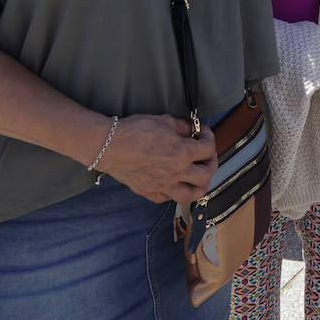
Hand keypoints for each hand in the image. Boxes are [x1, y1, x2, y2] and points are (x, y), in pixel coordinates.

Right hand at [96, 114, 218, 203]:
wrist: (108, 145)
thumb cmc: (134, 131)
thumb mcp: (164, 120)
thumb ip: (183, 126)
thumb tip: (193, 129)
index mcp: (182, 153)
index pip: (208, 148)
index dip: (209, 138)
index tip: (203, 134)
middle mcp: (176, 172)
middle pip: (206, 175)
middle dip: (211, 164)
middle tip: (207, 157)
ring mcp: (162, 185)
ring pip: (191, 195)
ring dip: (200, 187)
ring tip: (200, 180)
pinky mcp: (149, 192)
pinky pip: (167, 198)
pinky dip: (174, 192)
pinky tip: (174, 184)